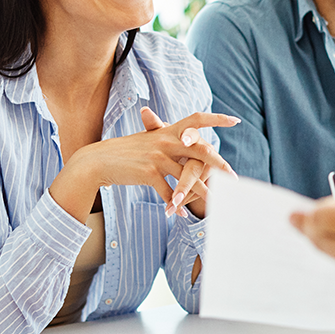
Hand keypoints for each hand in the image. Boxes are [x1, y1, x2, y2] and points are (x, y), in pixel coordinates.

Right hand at [54, 108, 236, 219]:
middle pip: (200, 150)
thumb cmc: (125, 152)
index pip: (196, 119)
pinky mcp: (149, 173)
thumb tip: (187, 139)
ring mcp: (158, 157)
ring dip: (201, 193)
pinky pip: (168, 193)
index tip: (235, 120)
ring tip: (215, 202)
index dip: (216, 118)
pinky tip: (182, 215)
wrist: (98, 161)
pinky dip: (175, 206)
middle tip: (233, 176)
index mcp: (167, 130)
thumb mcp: (147, 140)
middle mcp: (165, 141)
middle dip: (218, 163)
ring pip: (187, 177)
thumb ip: (168, 138)